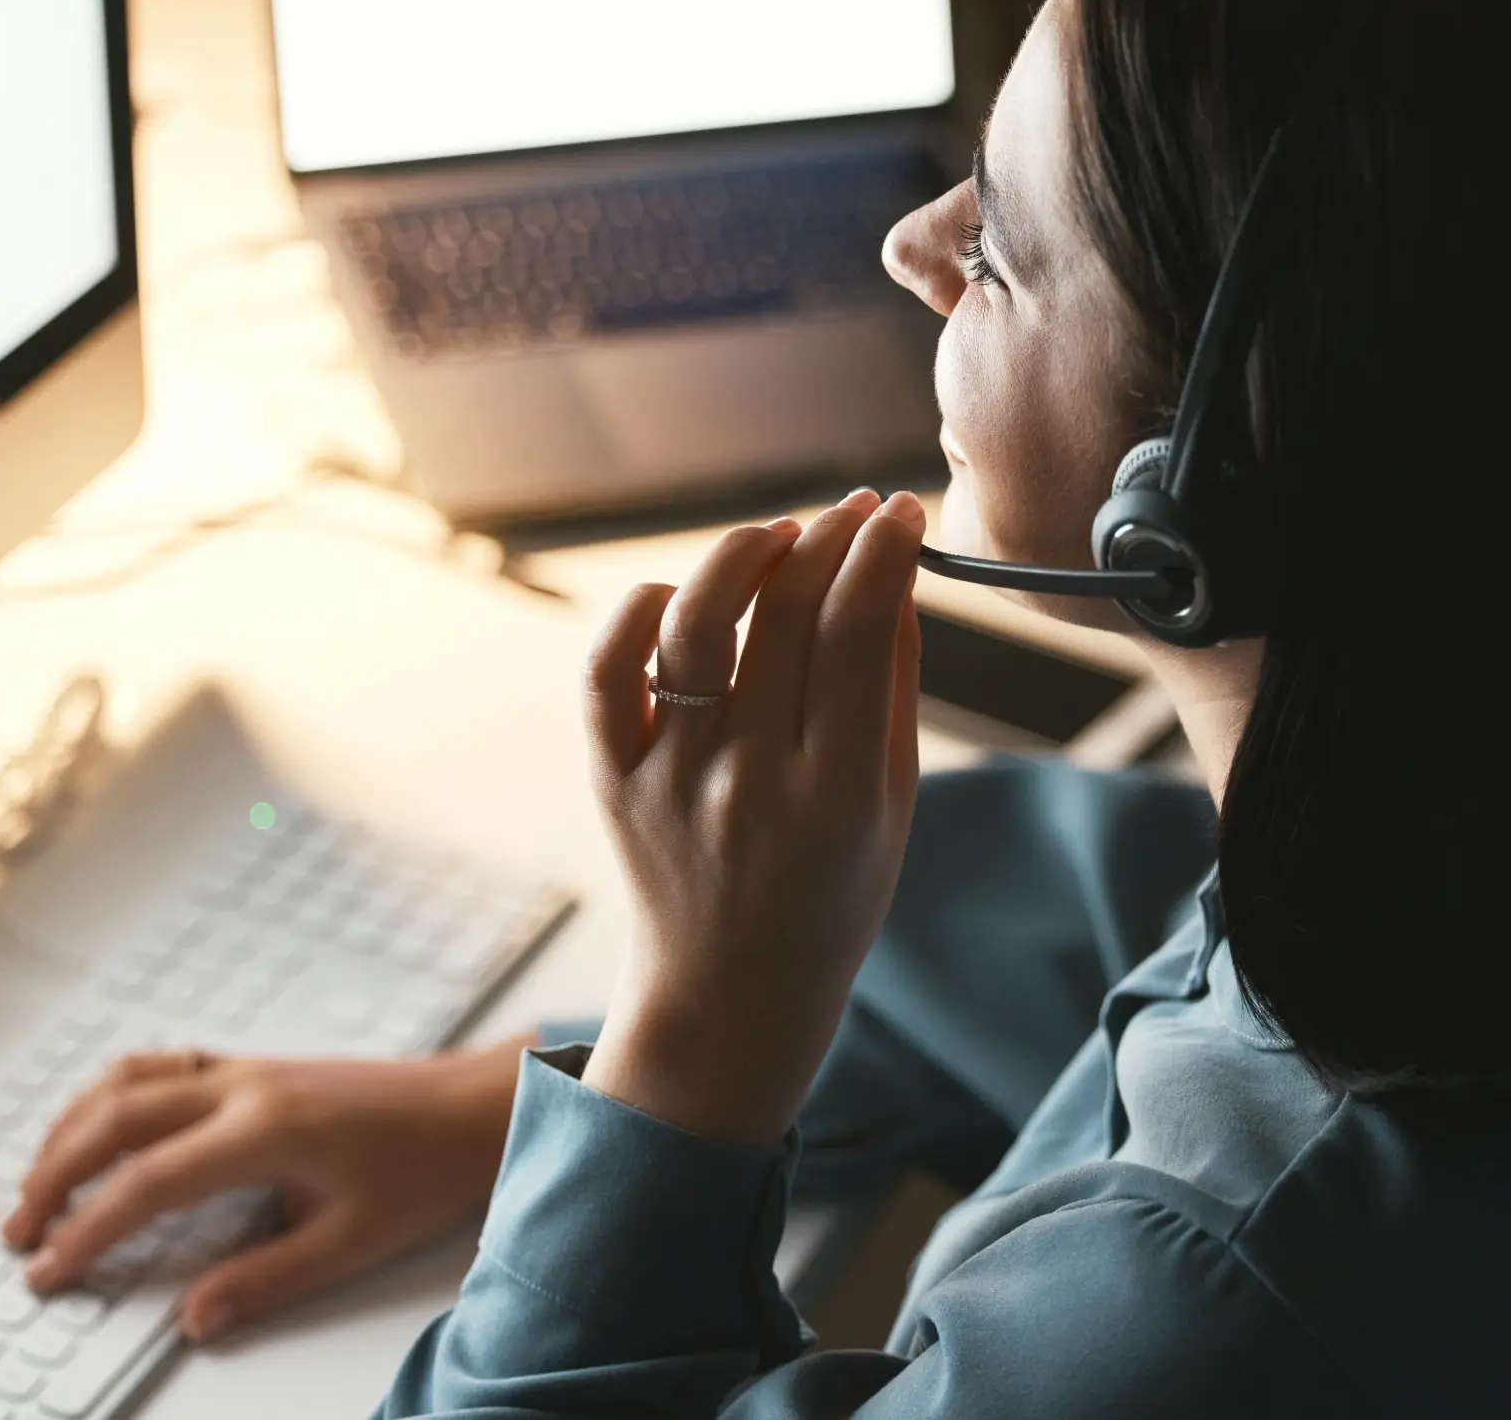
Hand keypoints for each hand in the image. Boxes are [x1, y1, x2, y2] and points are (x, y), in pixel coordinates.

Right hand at [0, 1036, 530, 1340]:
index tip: (48, 1271)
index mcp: (266, 1130)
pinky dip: (113, 1094)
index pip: (148, 1183)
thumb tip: (193, 1318)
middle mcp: (246, 1087)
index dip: (89, 1230)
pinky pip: (163, 1065)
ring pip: (131, 1081)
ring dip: (73, 1128)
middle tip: (19, 1233)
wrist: (476, 1107)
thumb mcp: (353, 1243)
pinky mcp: (257, 1067)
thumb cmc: (426, 1171)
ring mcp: (249, 1068)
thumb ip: (266, 1280)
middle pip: (117, 1119)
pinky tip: (97, 1126)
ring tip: (37, 1183)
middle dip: (55, 1175)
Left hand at [580, 487, 925, 1147]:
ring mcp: (672, 778)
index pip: (858, 631)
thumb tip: (894, 573)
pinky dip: (639, 613)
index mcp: (835, 796)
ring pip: (695, 624)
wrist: (729, 996)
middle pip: (786, 614)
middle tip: (855, 513)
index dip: (885, 552)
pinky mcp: (613, 778)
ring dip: (742, 555)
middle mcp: (749, 781)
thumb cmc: (830, 896)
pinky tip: (681, 597)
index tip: (903, 514)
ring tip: (778, 538)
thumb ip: (894, 687)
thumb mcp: (893, 805)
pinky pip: (608, 672)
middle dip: (830, 538)